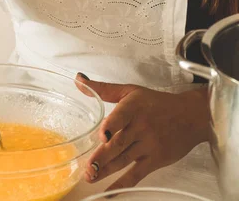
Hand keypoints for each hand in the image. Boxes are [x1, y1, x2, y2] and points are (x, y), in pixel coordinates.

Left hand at [75, 73, 208, 190]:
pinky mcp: (155, 159)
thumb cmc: (156, 102)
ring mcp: (149, 145)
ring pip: (124, 160)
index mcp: (133, 108)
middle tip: (87, 167)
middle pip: (118, 144)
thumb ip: (103, 88)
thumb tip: (78, 79)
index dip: (111, 127)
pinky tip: (109, 191)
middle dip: (101, 157)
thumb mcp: (130, 91)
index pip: (121, 117)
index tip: (102, 136)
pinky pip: (137, 174)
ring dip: (106, 170)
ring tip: (90, 177)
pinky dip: (123, 184)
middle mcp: (141, 127)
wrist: (191, 116)